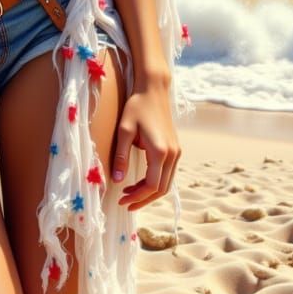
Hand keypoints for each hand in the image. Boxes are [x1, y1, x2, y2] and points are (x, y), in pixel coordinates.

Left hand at [111, 80, 180, 210]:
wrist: (153, 91)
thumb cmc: (136, 107)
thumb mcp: (124, 130)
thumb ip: (120, 156)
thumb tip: (116, 180)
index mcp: (160, 152)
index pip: (151, 185)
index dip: (137, 197)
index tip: (122, 200)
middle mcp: (172, 155)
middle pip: (161, 189)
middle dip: (143, 199)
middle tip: (124, 202)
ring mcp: (176, 153)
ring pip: (166, 183)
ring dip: (149, 192)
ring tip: (129, 194)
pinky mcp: (175, 149)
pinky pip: (167, 174)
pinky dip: (154, 182)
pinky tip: (140, 182)